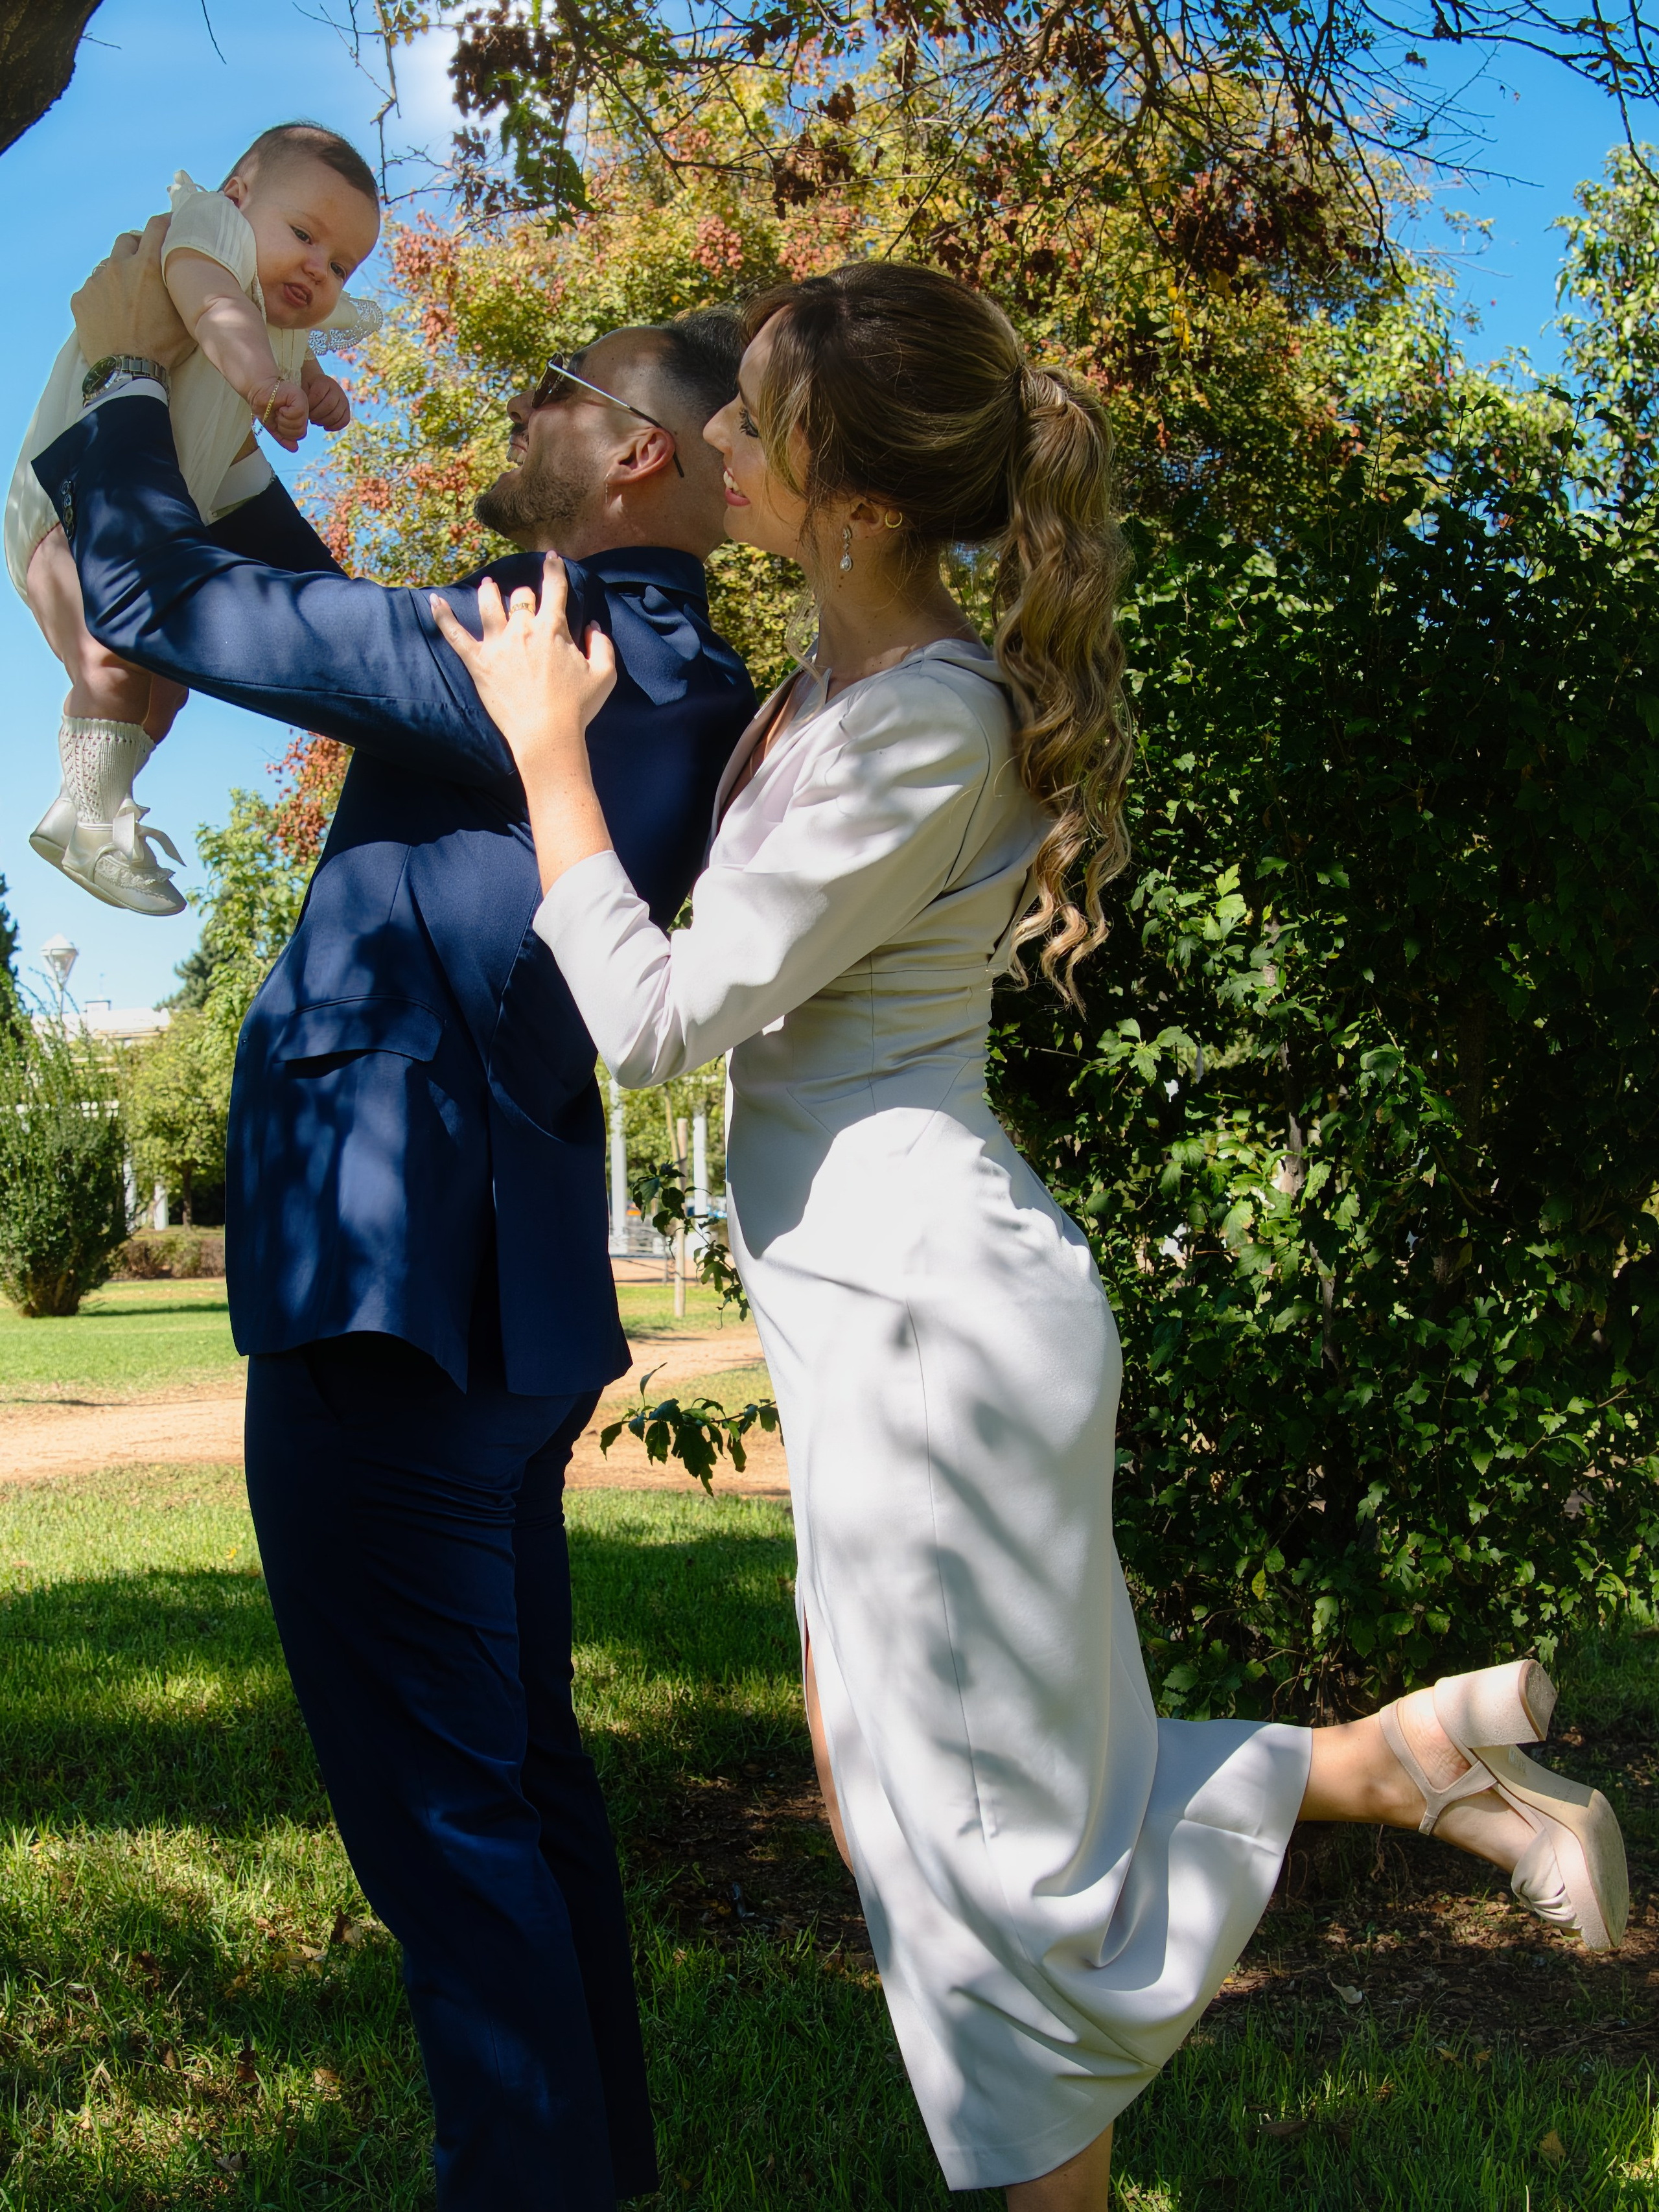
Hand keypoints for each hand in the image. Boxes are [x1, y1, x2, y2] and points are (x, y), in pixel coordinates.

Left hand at [70, 214, 192, 370]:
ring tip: (126, 296)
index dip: (164, 223)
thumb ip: (182, 289)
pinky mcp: (80, 299)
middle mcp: (118, 266)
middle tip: (144, 263)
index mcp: (146, 266)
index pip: (156, 227)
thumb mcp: (185, 317)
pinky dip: (101, 296)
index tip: (169, 225)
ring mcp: (95, 282)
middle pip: (126, 240)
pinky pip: (91, 289)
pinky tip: (110, 314)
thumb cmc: (162, 347)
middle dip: (136, 247)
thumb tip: (191, 277)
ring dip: (117, 273)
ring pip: (107, 266)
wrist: (127, 372)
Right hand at [248, 377, 309, 450]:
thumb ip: (284, 438)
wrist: (258, 388)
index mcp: (301, 417)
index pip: (300, 435)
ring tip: (278, 410)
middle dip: (285, 427)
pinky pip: (297, 414)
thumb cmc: (264, 406)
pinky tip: (281, 407)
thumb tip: (295, 449)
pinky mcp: (299, 397)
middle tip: (277, 415)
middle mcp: (304, 410)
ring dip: (284, 420)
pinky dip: (286, 413)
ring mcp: (303, 403)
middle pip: (301, 432)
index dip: (287, 432)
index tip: (277, 420)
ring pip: (299, 424)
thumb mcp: (273, 426)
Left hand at [305, 370, 350, 431]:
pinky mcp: (347, 407)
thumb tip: (306, 414)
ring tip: (316, 422)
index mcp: (324, 381)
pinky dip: (335, 426)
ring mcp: (343, 398)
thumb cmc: (307, 388)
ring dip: (324, 422)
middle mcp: (336, 388)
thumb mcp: (303, 388)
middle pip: (328, 406)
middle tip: (310, 418)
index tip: (304, 410)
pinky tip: (325, 427)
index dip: (310, 406)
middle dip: (317, 415)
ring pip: (336, 415)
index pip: (317, 395)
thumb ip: (304, 399)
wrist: (318, 384)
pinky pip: (345, 420)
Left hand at [429, 555, 617, 891]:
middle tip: (524, 599)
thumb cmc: (577, 707)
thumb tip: (593, 626)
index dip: (554, 570)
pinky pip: (455, 635)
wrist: (546, 734)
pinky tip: (433, 602)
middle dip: (524, 595)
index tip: (552, 557)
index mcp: (552, 629)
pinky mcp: (478, 663)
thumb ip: (602, 645)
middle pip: (521, 598)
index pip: (554, 589)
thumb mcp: (604, 675)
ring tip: (487, 585)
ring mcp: (498, 644)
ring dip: (489, 593)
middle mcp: (523, 629)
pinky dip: (443, 617)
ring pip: (488, 605)